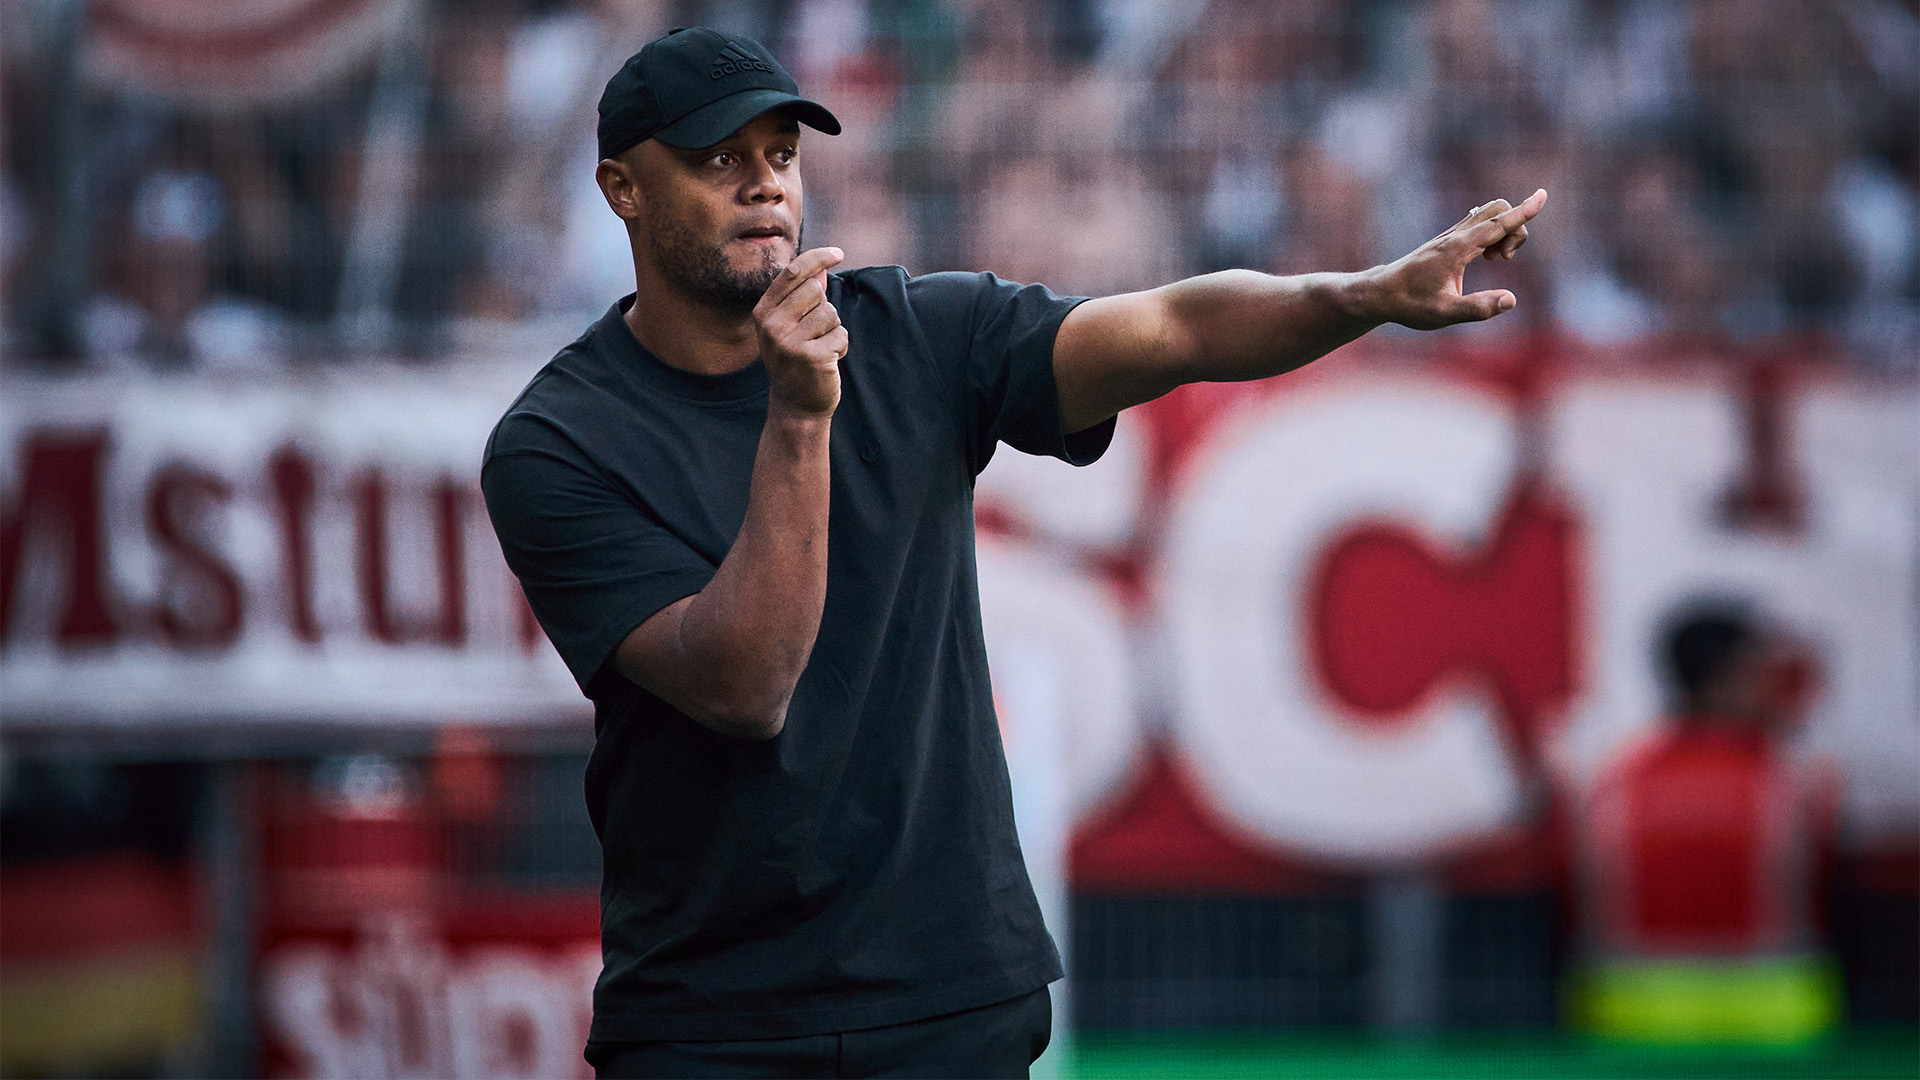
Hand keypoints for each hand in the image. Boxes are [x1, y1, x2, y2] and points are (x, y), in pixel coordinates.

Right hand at [754, 246, 847, 416]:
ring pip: (831, 313)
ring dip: (833, 330)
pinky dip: (841, 347)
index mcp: (763, 313)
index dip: (818, 258)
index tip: (838, 253)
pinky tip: (827, 362)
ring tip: (820, 349)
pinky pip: (841, 335)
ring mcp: (790, 343)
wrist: (795, 406)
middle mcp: (772, 326)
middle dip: (824, 309)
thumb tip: (820, 271)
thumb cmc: (796, 360)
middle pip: (816, 291)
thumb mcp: (790, 327)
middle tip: (815, 333)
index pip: (793, 272)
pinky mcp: (812, 357)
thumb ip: (802, 299)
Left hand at [1366, 189, 1547, 330]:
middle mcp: (1455, 236)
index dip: (1523, 211)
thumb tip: (1511, 300)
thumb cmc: (1409, 304)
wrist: (1381, 294)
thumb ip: (1477, 308)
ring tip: (1497, 260)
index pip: (1497, 224)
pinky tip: (1487, 257)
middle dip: (1515, 228)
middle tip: (1504, 260)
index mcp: (1457, 249)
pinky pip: (1480, 223)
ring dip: (1504, 232)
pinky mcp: (1449, 240)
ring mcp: (1451, 235)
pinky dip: (1494, 234)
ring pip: (1489, 215)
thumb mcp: (1443, 313)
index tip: (1543, 194)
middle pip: (1497, 210)